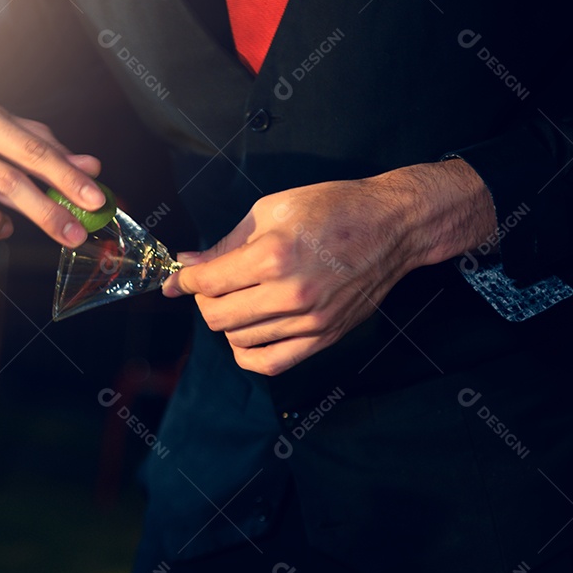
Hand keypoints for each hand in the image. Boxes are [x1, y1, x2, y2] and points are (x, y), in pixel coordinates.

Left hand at [163, 160, 495, 374]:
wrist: (393, 226)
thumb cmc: (334, 209)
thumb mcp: (272, 210)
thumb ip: (226, 243)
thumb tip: (188, 263)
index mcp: (274, 255)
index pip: (207, 283)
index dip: (185, 280)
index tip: (179, 279)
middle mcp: (290, 293)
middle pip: (217, 317)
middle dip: (204, 300)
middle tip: (212, 285)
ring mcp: (310, 320)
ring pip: (238, 339)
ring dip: (227, 322)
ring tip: (238, 299)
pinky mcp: (324, 336)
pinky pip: (270, 364)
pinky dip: (247, 354)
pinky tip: (247, 333)